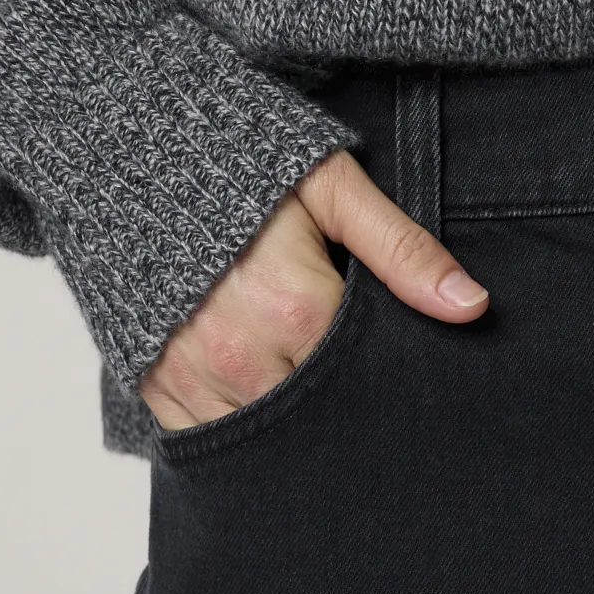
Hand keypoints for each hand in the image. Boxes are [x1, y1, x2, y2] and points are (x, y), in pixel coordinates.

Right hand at [139, 149, 489, 428]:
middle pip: (321, 415)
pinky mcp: (156, 389)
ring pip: (270, 438)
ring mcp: (193, 377)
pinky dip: (242, 429)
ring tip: (305, 388)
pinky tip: (263, 403)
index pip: (366, 378)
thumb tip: (471, 307)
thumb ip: (402, 250)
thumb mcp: (330, 187)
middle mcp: (241, 356)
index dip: (385, 374)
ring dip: (294, 425)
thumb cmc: (238, 163)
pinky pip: (213, 442)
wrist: (121, 151)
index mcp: (295, 309)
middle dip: (344, 407)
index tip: (390, 364)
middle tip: (355, 386)